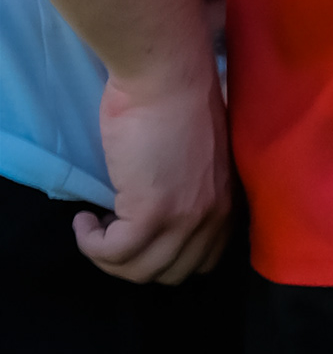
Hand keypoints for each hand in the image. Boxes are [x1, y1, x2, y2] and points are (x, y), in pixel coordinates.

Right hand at [77, 57, 229, 283]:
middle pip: (170, 273)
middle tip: (110, 232)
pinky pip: (115, 253)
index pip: (201, 262)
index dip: (162, 256)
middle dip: (133, 263)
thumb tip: (163, 215)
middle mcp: (213, 218)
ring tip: (95, 225)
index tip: (138, 234)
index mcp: (226, 206)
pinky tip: (84, 219)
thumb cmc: (177, 107)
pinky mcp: (152, 211)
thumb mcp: (197, 164)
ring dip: (108, 256)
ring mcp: (185, 217)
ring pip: (140, 270)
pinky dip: (91, 244)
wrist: (167, 79)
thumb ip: (191, 194)